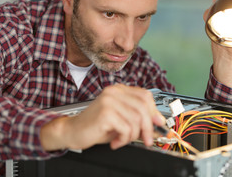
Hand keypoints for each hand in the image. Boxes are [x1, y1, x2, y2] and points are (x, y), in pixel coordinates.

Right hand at [40, 84, 164, 150]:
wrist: (72, 131)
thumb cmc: (96, 125)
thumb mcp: (121, 118)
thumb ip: (138, 116)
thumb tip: (159, 121)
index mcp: (118, 90)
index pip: (145, 96)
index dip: (154, 111)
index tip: (159, 123)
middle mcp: (114, 92)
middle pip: (144, 107)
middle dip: (148, 127)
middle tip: (147, 140)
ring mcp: (109, 101)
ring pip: (137, 120)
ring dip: (133, 135)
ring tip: (123, 139)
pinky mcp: (105, 113)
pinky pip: (126, 128)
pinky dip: (124, 139)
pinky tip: (115, 141)